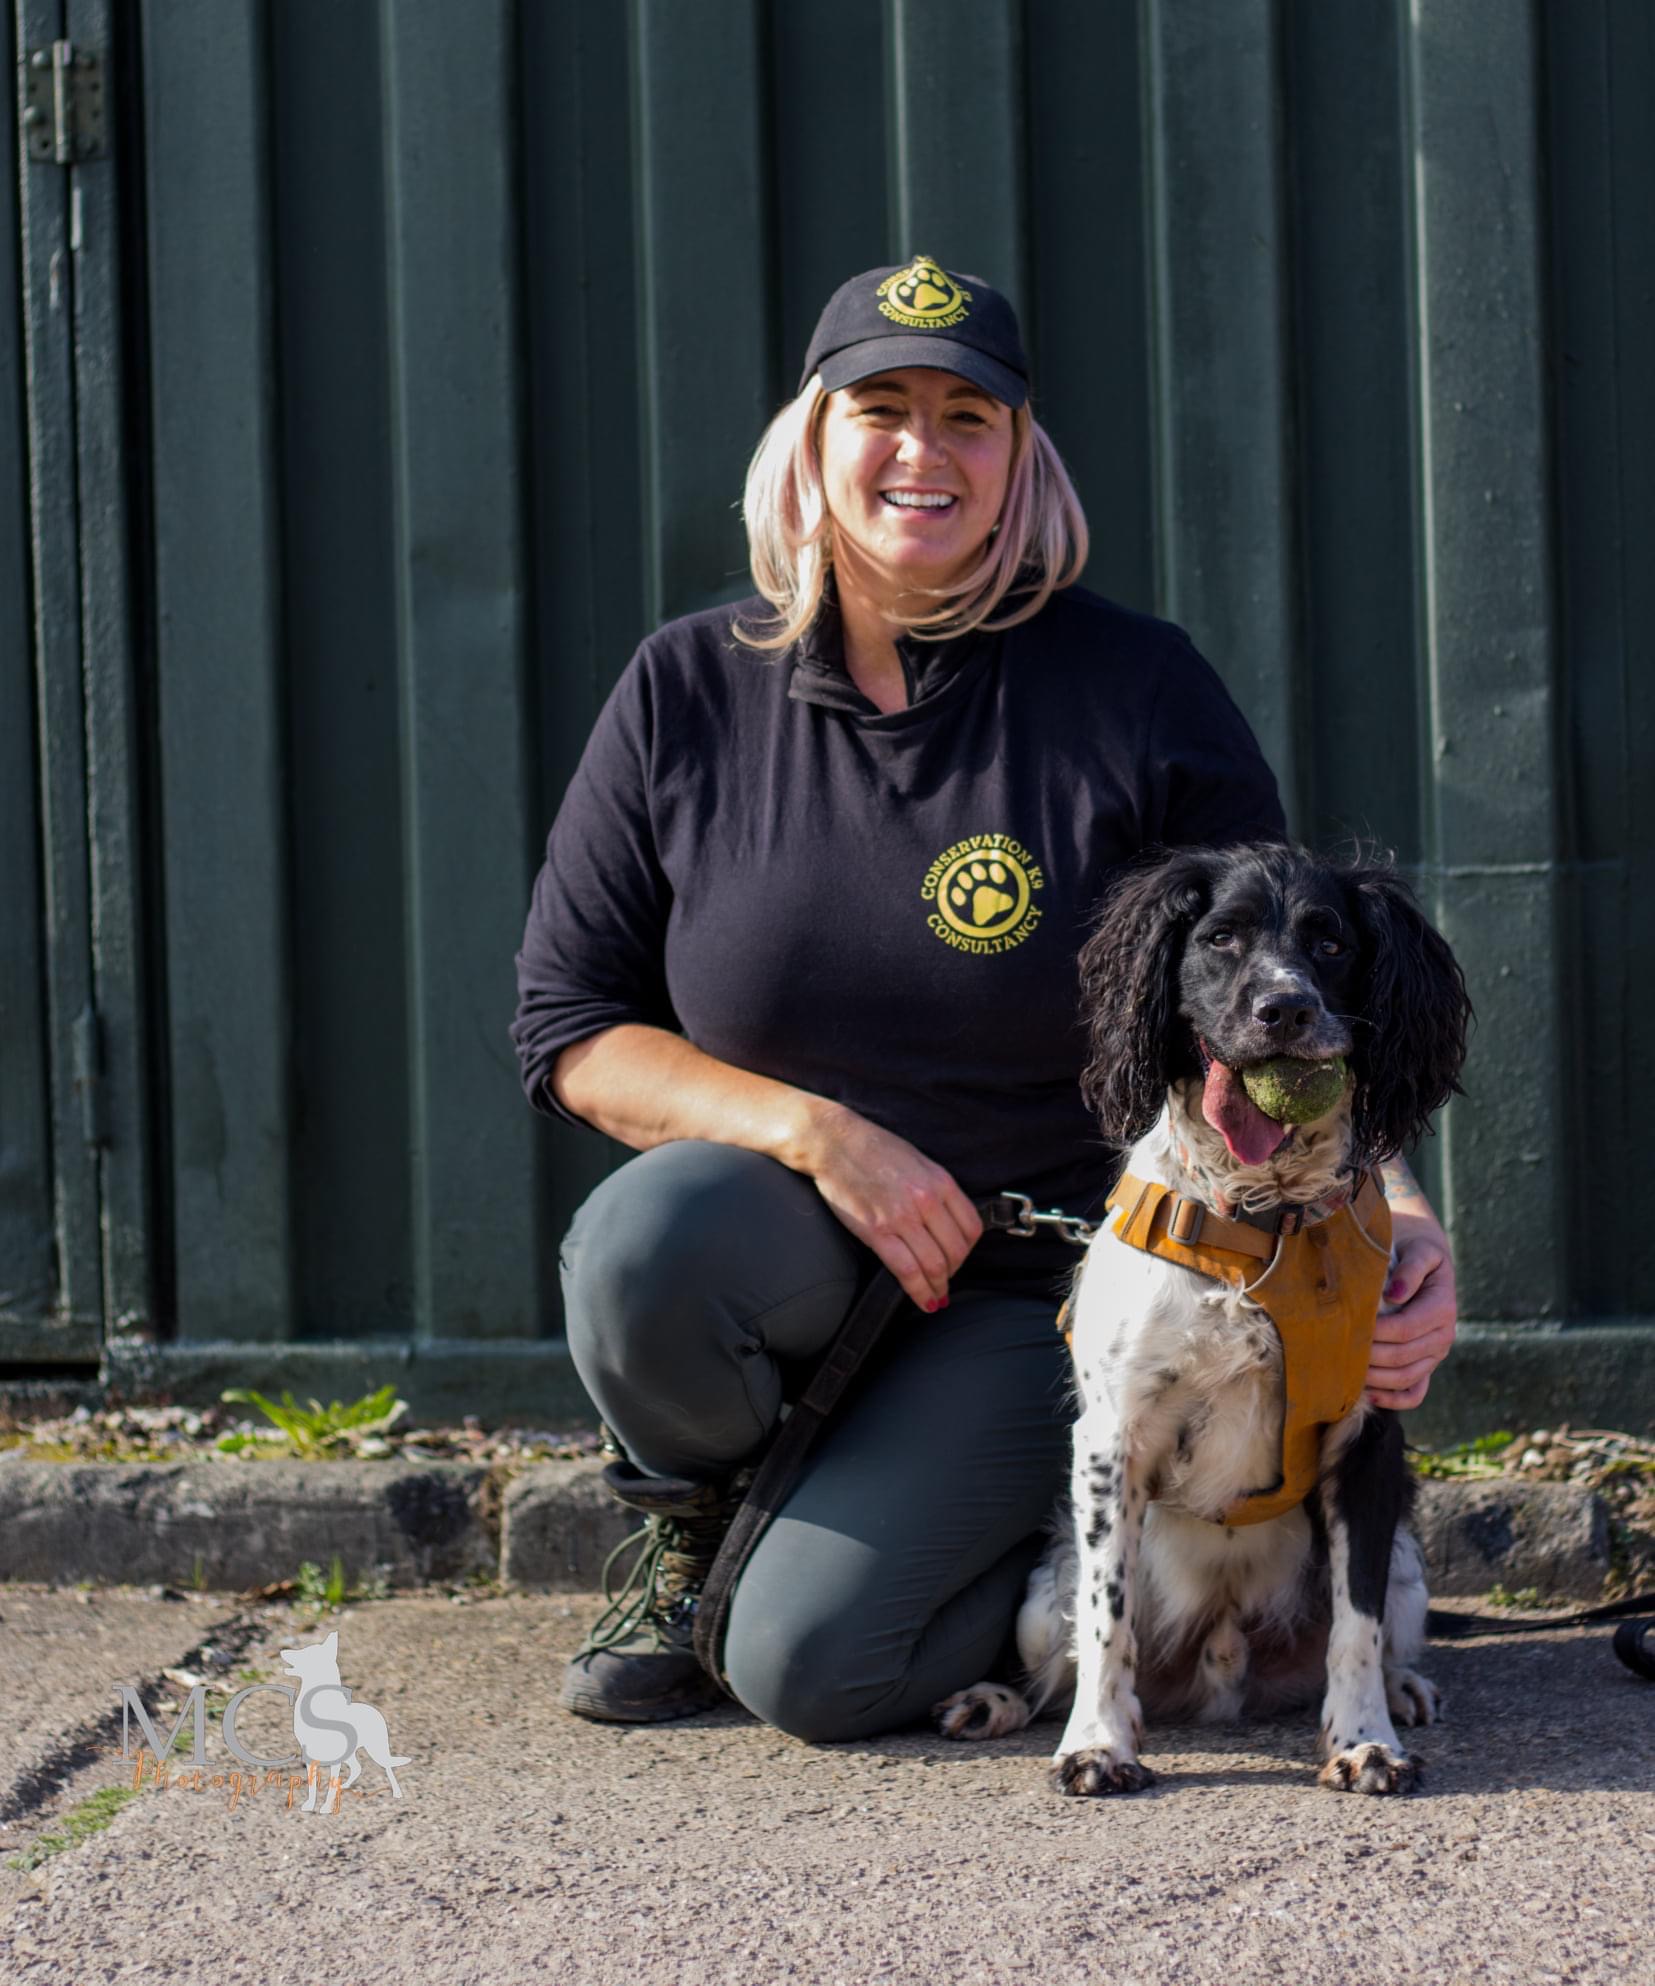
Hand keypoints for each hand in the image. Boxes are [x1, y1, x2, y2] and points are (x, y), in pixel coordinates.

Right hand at [798, 1105, 982, 1312]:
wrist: (834, 1143)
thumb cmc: (874, 1149)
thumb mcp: (919, 1161)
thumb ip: (937, 1190)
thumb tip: (949, 1222)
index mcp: (940, 1182)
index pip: (972, 1227)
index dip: (969, 1250)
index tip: (960, 1258)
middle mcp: (926, 1200)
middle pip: (956, 1251)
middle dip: (953, 1271)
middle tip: (946, 1279)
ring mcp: (901, 1217)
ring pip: (934, 1265)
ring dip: (939, 1287)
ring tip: (937, 1296)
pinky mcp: (877, 1232)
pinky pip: (907, 1271)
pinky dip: (920, 1292)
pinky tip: (925, 1301)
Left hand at [1365, 1210, 1457, 1411]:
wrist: (1424, 1261)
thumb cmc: (1414, 1251)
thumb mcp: (1419, 1250)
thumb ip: (1410, 1268)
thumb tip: (1394, 1294)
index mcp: (1442, 1307)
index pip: (1405, 1329)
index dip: (1376, 1332)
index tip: (1347, 1327)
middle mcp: (1444, 1335)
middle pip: (1402, 1357)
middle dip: (1368, 1356)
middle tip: (1335, 1351)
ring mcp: (1435, 1355)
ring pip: (1406, 1378)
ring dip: (1375, 1379)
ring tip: (1345, 1372)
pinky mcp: (1426, 1365)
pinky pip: (1415, 1392)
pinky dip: (1394, 1399)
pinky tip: (1368, 1394)